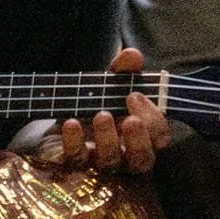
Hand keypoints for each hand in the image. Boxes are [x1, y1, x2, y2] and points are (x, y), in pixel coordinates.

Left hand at [29, 47, 171, 174]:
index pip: (160, 137)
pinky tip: (71, 123)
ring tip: (102, 115)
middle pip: (143, 160)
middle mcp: (125, 153)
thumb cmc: (95, 102)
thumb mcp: (109, 84)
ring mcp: (99, 162)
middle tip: (130, 118)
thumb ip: (123, 71)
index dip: (154, 120)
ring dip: (108, 138)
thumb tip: (133, 55)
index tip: (135, 95)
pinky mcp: (73, 163)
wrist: (60, 117)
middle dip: (139, 139)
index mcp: (141, 135)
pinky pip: (77, 158)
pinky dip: (74, 141)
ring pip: (112, 161)